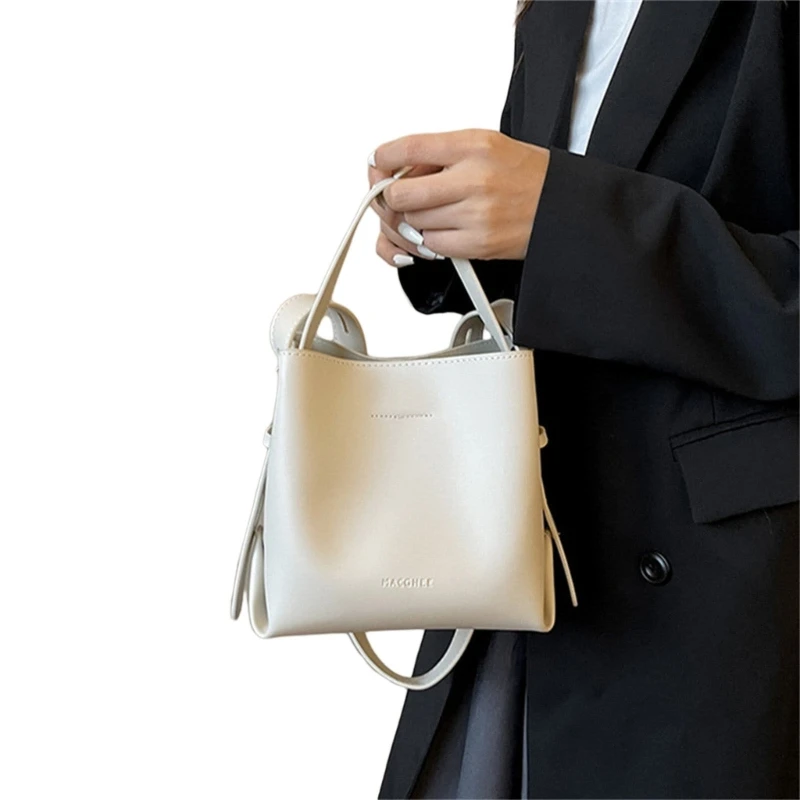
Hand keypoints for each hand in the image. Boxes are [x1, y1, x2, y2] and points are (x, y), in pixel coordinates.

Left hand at [367, 129, 549, 265]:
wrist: (561, 206)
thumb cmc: (524, 176)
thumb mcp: (484, 146)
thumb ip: (440, 156)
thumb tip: (396, 170)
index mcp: (473, 146)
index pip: (409, 148)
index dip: (383, 159)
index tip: (377, 164)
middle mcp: (473, 178)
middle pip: (400, 195)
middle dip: (391, 199)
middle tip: (397, 197)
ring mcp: (474, 214)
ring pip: (412, 224)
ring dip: (411, 222)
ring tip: (428, 213)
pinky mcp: (477, 243)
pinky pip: (431, 246)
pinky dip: (428, 241)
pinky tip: (441, 230)